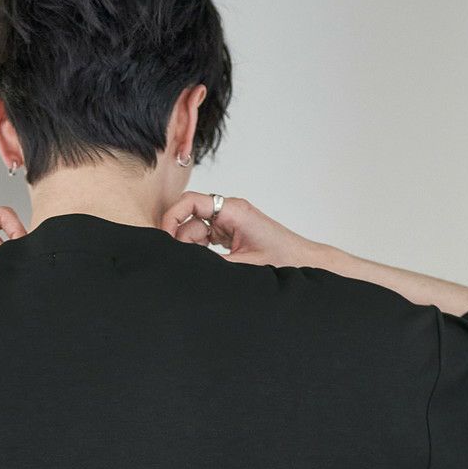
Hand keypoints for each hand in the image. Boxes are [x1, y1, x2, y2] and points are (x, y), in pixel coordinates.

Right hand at [160, 193, 331, 268]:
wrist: (304, 263)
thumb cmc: (283, 260)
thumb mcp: (244, 266)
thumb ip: (212, 264)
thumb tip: (185, 264)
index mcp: (233, 211)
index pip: (191, 202)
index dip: (172, 217)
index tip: (163, 237)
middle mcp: (229, 212)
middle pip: (189, 218)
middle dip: (182, 239)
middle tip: (185, 261)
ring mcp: (228, 222)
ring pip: (195, 230)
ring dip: (192, 248)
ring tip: (203, 267)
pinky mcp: (229, 233)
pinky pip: (204, 238)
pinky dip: (200, 251)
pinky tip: (206, 264)